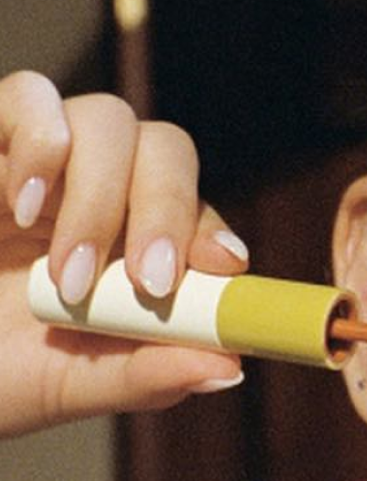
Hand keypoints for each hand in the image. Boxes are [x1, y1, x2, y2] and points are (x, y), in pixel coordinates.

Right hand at [0, 70, 246, 437]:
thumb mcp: (63, 386)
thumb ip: (142, 376)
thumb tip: (230, 369)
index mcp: (127, 251)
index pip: (196, 215)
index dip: (213, 231)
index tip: (223, 269)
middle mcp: (95, 196)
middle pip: (165, 151)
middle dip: (168, 212)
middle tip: (151, 284)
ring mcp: (38, 162)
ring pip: (110, 120)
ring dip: (104, 194)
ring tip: (68, 274)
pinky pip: (29, 94)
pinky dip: (41, 139)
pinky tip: (21, 206)